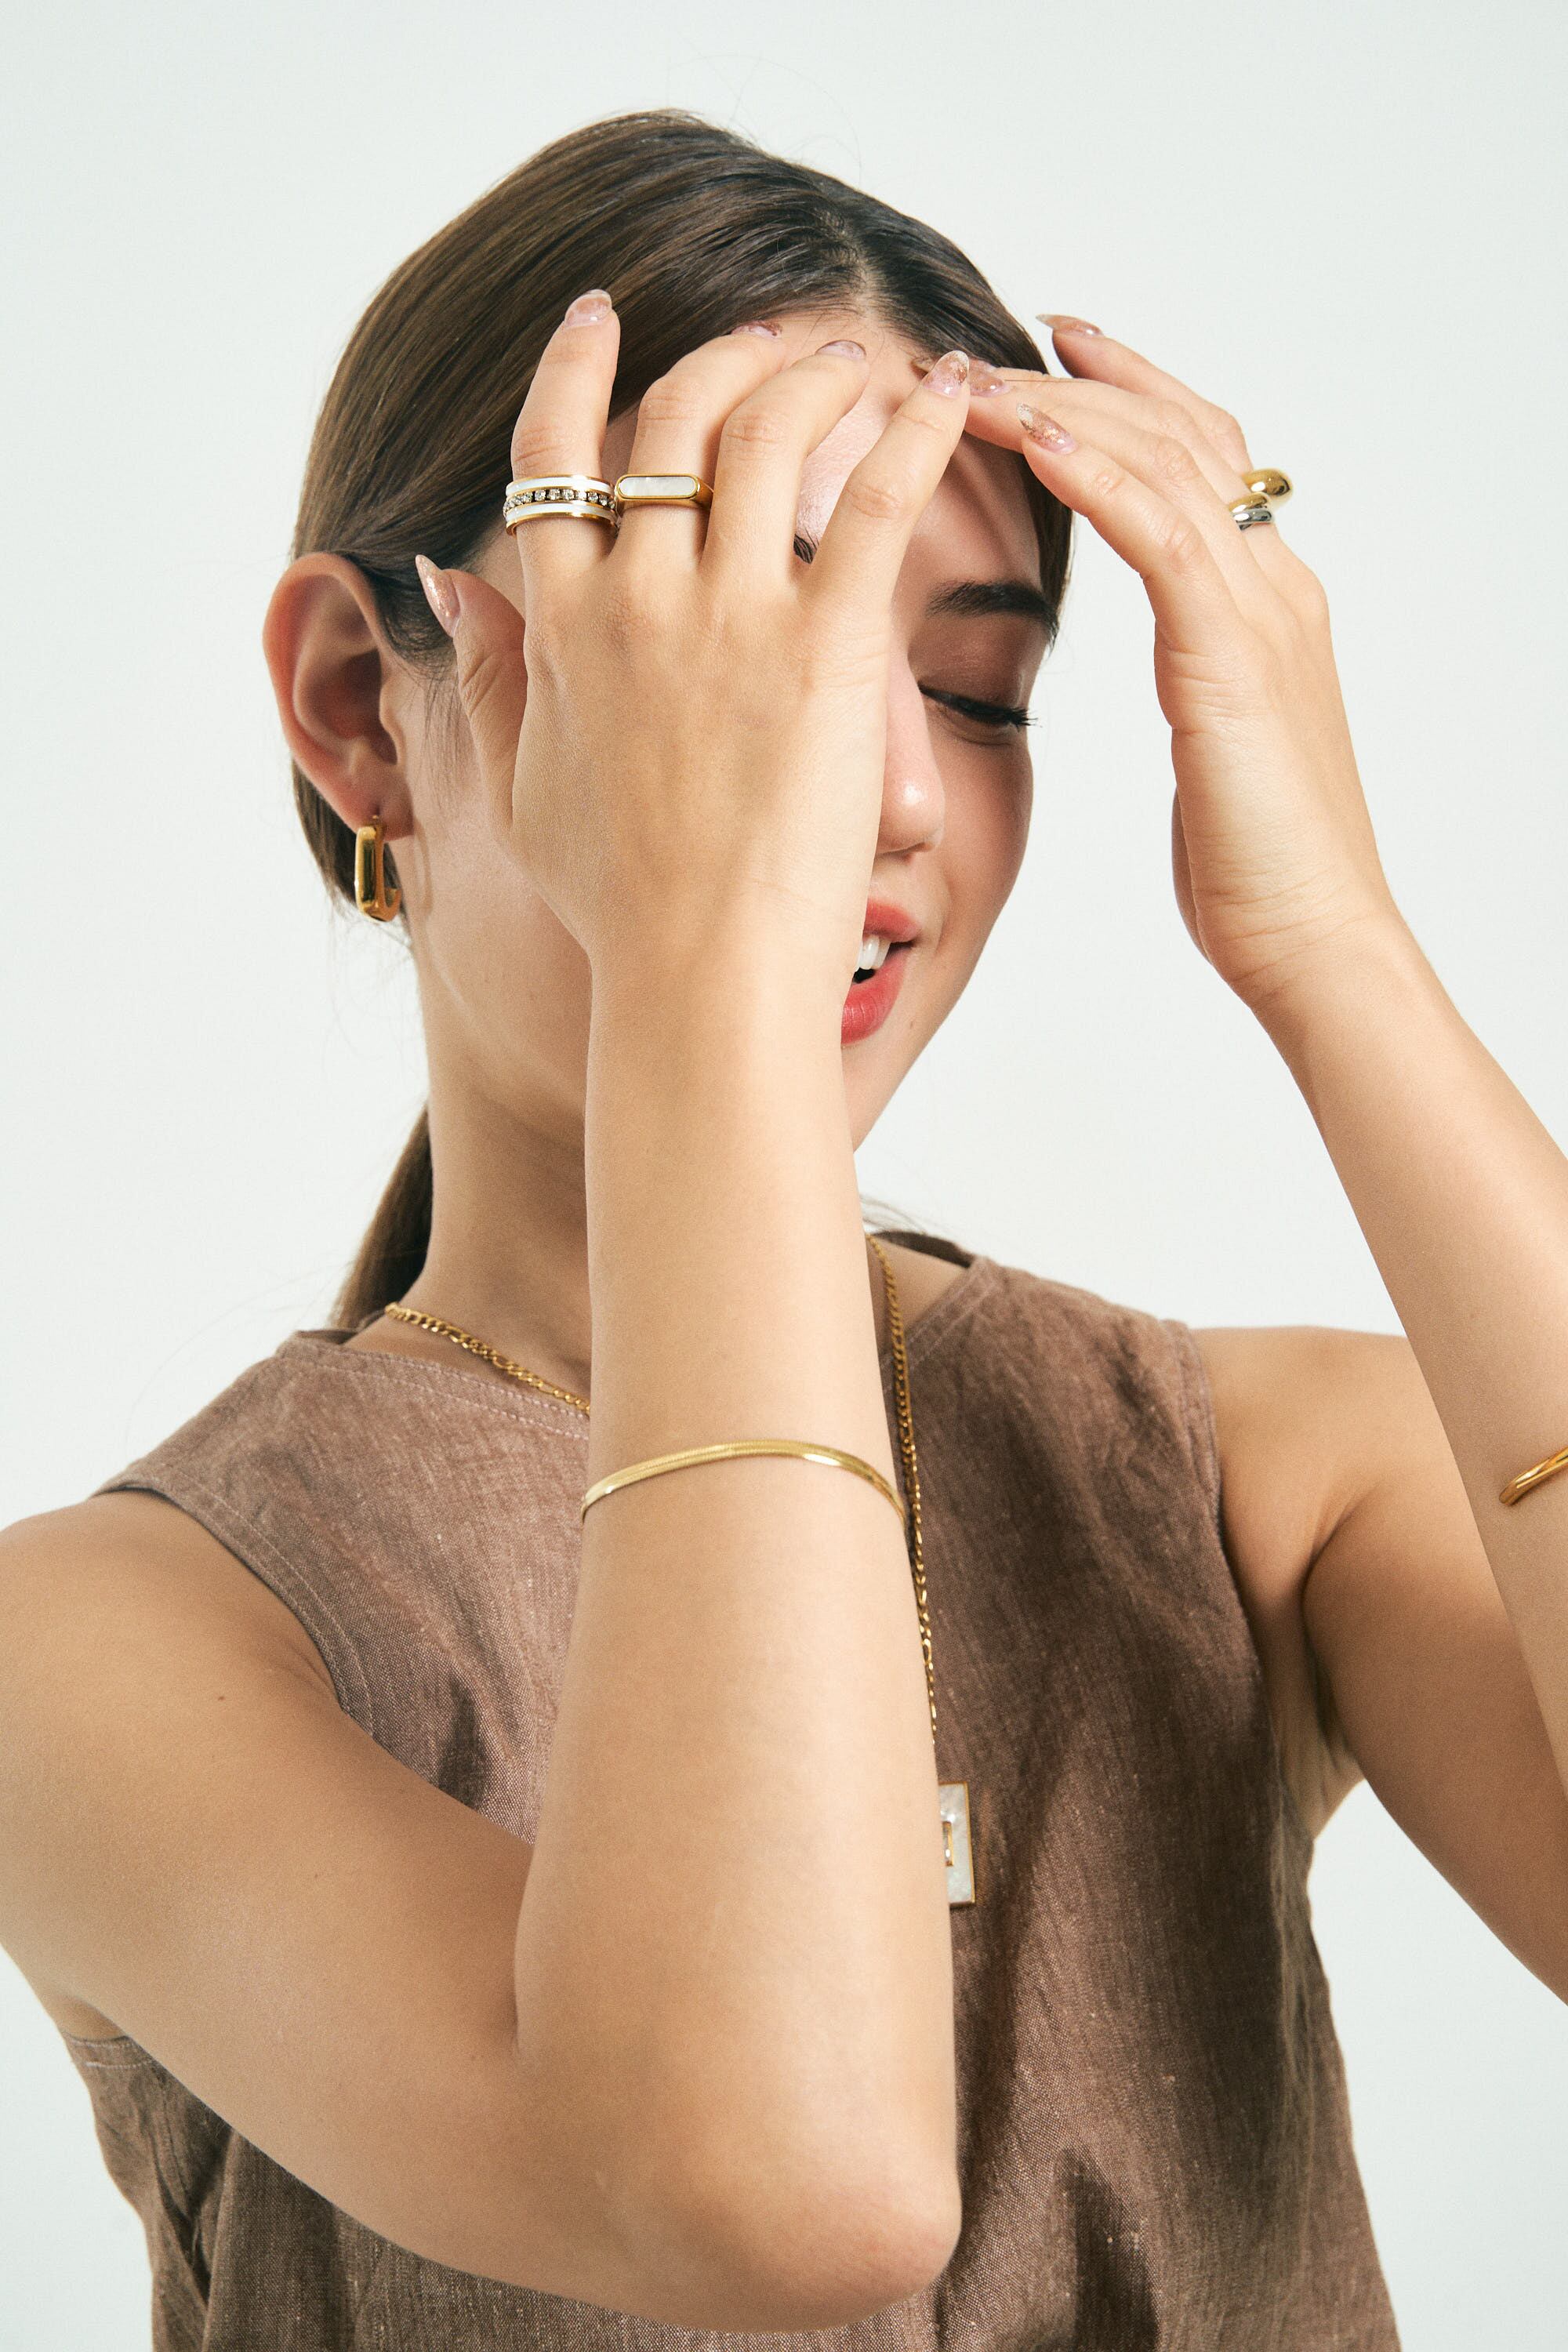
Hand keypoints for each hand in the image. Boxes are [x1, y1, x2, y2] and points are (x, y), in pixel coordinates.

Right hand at [416, 298, 972, 996]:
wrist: (701, 971)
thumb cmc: (618, 906)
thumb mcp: (519, 788)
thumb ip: (486, 678)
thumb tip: (445, 584)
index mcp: (562, 627)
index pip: (552, 455)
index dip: (574, 370)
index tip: (597, 317)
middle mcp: (640, 598)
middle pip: (674, 421)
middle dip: (724, 357)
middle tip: (773, 342)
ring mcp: (734, 615)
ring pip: (770, 430)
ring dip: (813, 375)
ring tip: (854, 363)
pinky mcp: (829, 646)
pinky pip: (878, 498)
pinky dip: (917, 430)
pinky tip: (952, 394)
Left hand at [962, 321, 1405, 1024]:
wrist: (1316, 940)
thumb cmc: (1257, 874)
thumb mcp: (1216, 756)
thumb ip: (1200, 690)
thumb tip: (1180, 682)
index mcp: (1265, 609)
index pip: (1200, 461)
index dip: (1128, 393)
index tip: (1052, 348)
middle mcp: (1273, 589)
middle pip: (1182, 436)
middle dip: (1082, 381)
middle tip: (987, 349)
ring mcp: (1261, 615)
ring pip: (1165, 466)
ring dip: (1065, 413)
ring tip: (978, 381)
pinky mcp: (1234, 659)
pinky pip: (1163, 536)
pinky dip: (1100, 477)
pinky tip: (1037, 441)